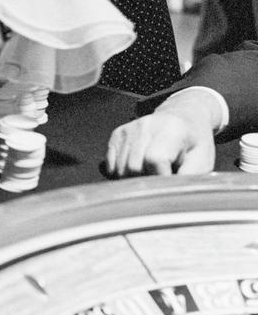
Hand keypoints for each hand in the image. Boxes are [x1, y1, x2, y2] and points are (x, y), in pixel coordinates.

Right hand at [105, 89, 220, 176]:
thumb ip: (188, 178)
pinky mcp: (118, 134)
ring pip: (121, 168)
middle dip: (146, 180)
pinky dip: (123, 172)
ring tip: (152, 172)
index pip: (154, 159)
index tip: (169, 182)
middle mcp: (146, 125)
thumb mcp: (202, 161)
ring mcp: (130, 129)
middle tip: (162, 178)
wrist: (184, 118)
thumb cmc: (194, 143)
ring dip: (134, 178)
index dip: (160, 177)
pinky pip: (112, 164)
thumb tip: (171, 196)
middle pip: (134, 166)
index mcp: (171, 130)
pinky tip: (140, 168)